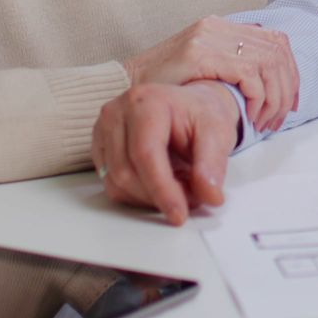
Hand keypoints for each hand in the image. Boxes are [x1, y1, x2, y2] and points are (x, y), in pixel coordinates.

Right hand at [91, 81, 239, 225]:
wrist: (187, 106)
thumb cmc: (199, 115)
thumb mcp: (217, 132)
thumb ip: (213, 164)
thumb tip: (210, 196)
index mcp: (147, 102)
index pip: (145, 153)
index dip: (161, 189)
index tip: (179, 214)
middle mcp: (117, 112)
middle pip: (126, 171)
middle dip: (158, 195)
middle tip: (190, 198)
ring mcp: (103, 129)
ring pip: (116, 183)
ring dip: (149, 197)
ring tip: (179, 185)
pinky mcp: (100, 147)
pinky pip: (111, 184)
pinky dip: (137, 194)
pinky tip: (159, 183)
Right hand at [120, 16, 295, 133]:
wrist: (126, 83)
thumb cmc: (166, 85)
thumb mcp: (205, 70)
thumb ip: (232, 68)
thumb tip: (269, 83)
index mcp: (223, 27)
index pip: (276, 41)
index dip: (290, 73)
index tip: (289, 104)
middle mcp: (219, 26)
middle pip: (278, 50)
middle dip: (286, 88)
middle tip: (277, 119)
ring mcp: (210, 37)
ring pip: (269, 62)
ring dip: (274, 97)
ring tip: (264, 122)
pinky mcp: (201, 53)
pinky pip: (249, 72)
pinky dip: (258, 96)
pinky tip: (250, 116)